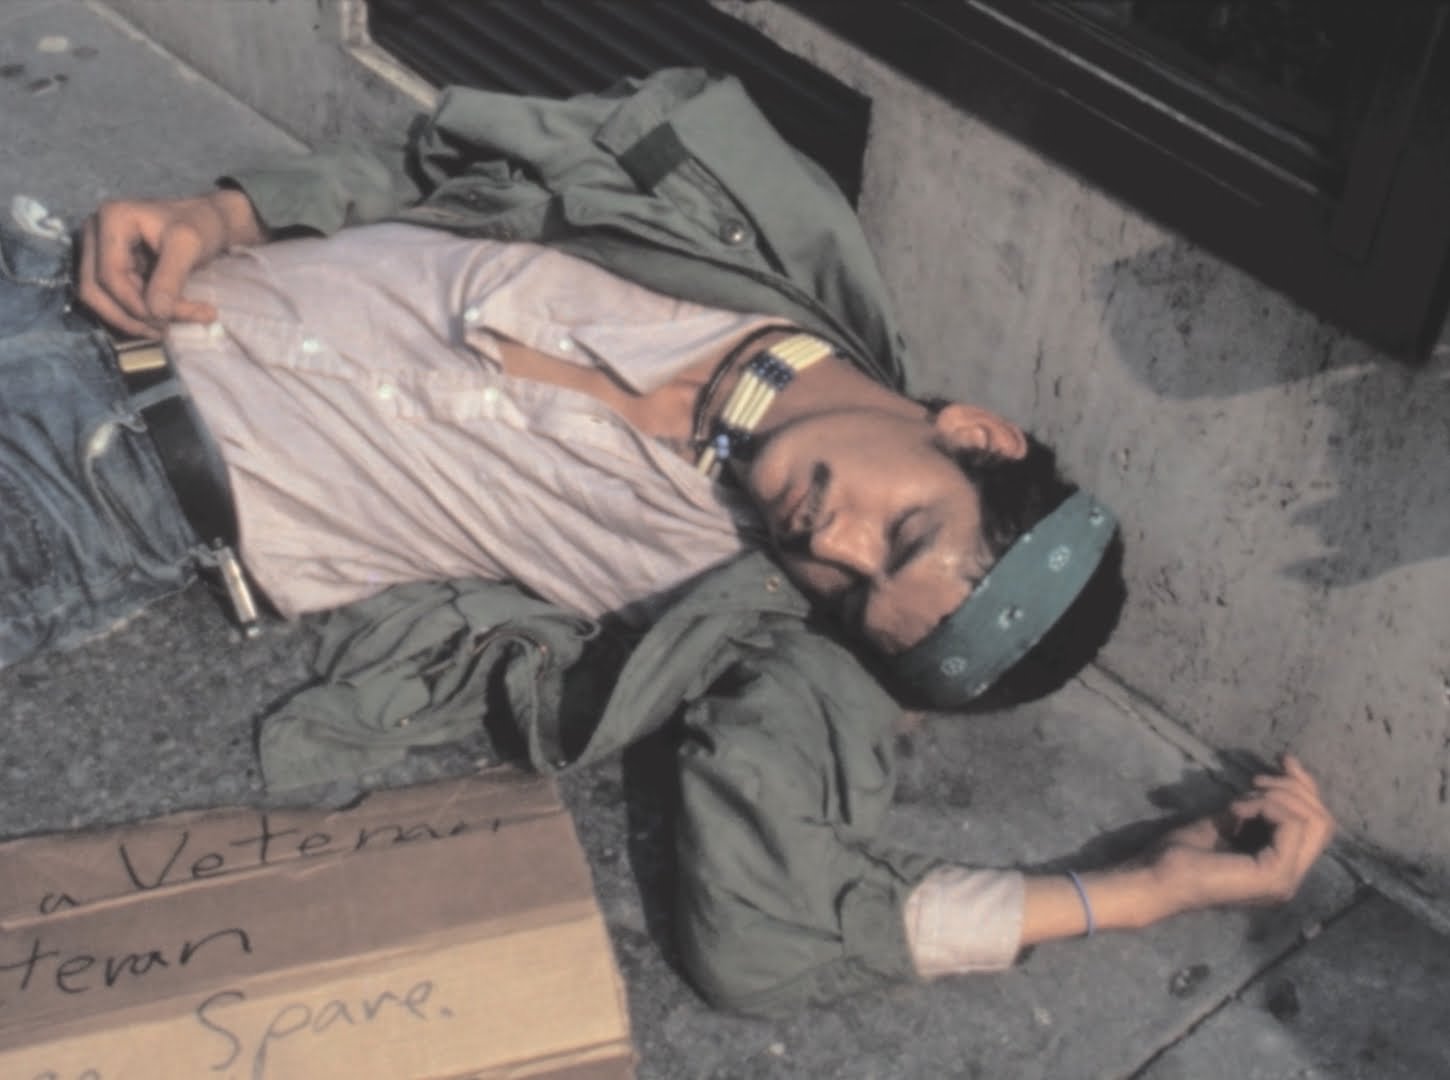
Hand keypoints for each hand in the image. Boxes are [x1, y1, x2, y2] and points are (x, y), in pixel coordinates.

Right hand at [76, 189, 264, 336]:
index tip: (167, 320)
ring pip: (98, 297)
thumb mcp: (189, 247)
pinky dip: (132, 313)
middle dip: (129, 316)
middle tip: (164, 331)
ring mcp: (96, 248)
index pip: (109, 274)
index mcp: (111, 219)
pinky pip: (109, 297)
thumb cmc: (200, 225)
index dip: (134, 304)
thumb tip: (154, 315)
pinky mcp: (106, 263)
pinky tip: (160, 321)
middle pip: (94, 288)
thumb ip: (171, 279)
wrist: (208, 219)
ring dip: (129, 319)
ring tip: (165, 330)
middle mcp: (94, 232)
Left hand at [1148, 754, 1334, 917]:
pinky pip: (1291, 825)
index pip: (1318, 825)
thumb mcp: (1229, 820)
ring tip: (1240, 800)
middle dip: (1294, 788)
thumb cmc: (1181, 854)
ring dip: (1277, 796)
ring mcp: (1286, 880)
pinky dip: (1266, 806)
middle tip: (1254, 782)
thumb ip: (1259, 807)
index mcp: (1281, 867)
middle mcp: (1291, 877)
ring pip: (1314, 821)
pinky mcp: (1275, 875)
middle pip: (1323, 822)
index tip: (1282, 760)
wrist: (1156, 878)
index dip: (1305, 787)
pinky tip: (1236, 811)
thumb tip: (1283, 776)